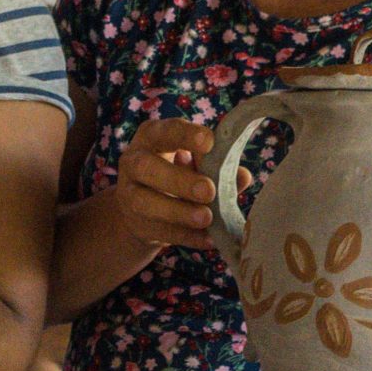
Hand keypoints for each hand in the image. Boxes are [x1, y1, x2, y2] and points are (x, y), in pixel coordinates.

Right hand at [107, 120, 227, 250]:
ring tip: (206, 218)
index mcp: (152, 137)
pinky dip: (185, 236)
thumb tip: (242, 176)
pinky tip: (208, 239)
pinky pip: (158, 231)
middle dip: (178, 179)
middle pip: (146, 167)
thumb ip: (219, 166)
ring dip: (178, 211)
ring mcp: (129, 195)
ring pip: (145, 202)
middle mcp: (134, 162)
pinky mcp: (136, 224)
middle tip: (208, 190)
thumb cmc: (179, 175)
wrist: (144, 209)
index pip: (165, 131)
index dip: (185, 136)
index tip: (209, 142)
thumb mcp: (197, 164)